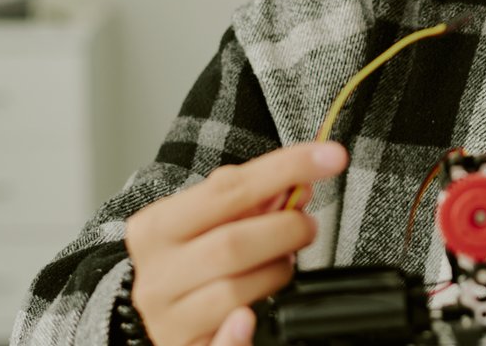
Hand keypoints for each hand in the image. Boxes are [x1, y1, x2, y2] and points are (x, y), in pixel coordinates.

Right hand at [123, 141, 348, 345]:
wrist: (155, 308)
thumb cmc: (190, 255)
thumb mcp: (208, 219)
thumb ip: (251, 198)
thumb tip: (299, 182)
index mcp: (157, 228)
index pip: (229, 188)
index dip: (286, 169)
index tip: (330, 158)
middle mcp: (156, 274)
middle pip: (232, 244)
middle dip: (285, 229)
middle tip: (306, 226)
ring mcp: (167, 317)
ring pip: (234, 292)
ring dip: (276, 272)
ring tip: (283, 261)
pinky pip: (218, 345)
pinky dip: (235, 336)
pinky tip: (247, 321)